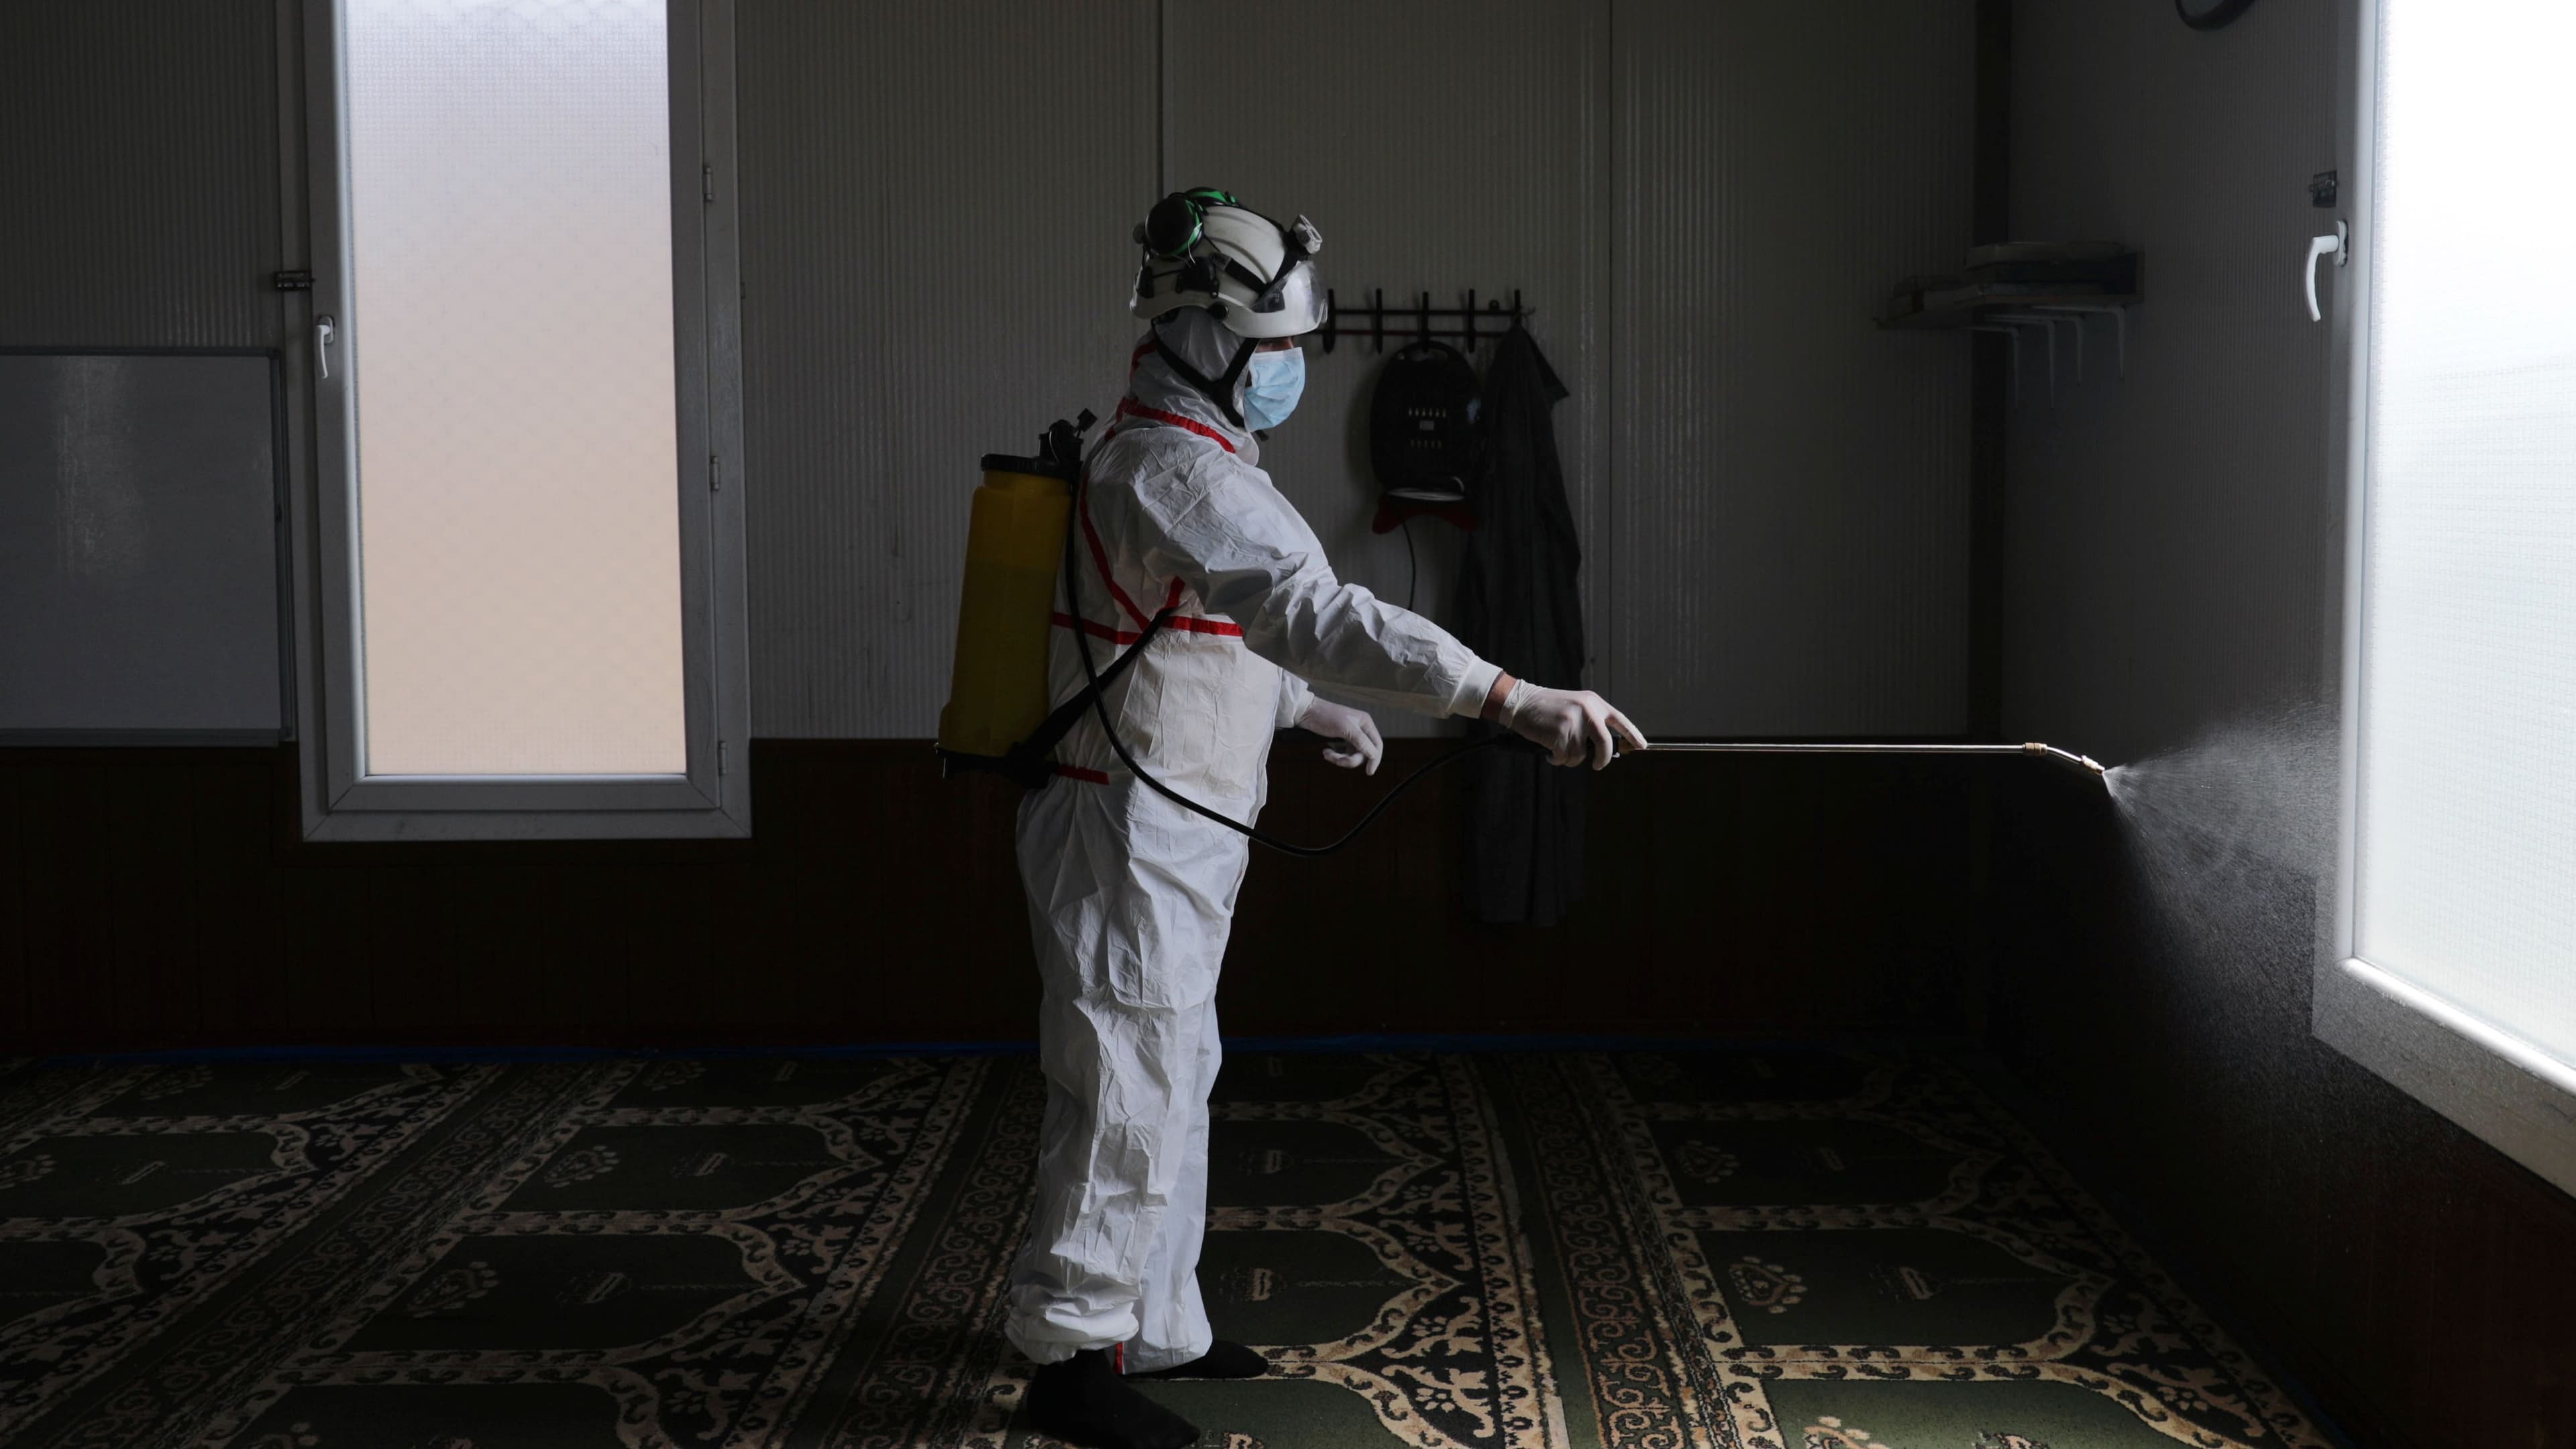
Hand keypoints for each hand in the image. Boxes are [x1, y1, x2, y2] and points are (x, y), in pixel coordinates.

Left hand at [1296, 698, 1383, 775]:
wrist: (1306, 712)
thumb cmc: (1326, 716)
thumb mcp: (1345, 728)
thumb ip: (1361, 741)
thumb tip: (1374, 754)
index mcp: (1365, 723)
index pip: (1377, 744)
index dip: (1374, 759)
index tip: (1369, 772)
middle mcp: (1360, 730)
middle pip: (1363, 753)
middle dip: (1350, 759)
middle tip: (1338, 760)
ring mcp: (1350, 736)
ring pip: (1352, 755)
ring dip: (1340, 758)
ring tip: (1327, 754)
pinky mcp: (1340, 740)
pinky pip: (1343, 754)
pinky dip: (1335, 756)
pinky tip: (1326, 752)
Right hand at [1501, 681, 1647, 768]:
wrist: (1522, 702)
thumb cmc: (1547, 708)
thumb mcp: (1574, 706)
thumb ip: (1590, 722)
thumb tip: (1603, 749)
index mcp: (1593, 702)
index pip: (1619, 720)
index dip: (1633, 734)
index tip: (1642, 746)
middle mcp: (1587, 710)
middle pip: (1605, 743)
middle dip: (1603, 759)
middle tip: (1599, 765)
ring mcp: (1574, 722)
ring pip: (1581, 755)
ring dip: (1569, 758)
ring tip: (1558, 749)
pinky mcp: (1560, 733)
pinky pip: (1565, 757)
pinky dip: (1557, 759)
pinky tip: (1549, 751)